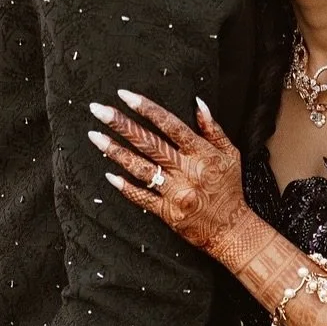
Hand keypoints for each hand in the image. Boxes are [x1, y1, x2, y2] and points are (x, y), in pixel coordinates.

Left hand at [88, 91, 250, 259]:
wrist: (231, 229)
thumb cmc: (229, 188)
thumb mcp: (229, 154)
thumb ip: (212, 128)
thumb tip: (198, 102)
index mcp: (202, 154)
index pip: (171, 126)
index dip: (147, 109)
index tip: (125, 96)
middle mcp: (187, 171)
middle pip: (150, 144)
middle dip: (122, 125)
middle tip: (99, 110)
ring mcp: (175, 193)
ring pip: (141, 169)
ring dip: (116, 151)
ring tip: (95, 136)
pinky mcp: (167, 212)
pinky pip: (142, 198)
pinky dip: (125, 187)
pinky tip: (108, 175)